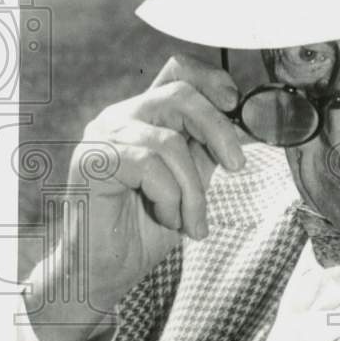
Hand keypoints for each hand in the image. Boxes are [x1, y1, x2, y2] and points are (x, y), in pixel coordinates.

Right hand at [25, 53, 244, 340]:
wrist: (106, 270)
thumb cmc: (145, 228)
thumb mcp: (191, 183)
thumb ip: (207, 151)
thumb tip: (247, 125)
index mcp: (144, 115)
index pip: (178, 70)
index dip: (212, 79)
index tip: (236, 104)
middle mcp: (120, 116)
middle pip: (180, 94)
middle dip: (218, 130)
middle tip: (237, 166)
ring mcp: (102, 134)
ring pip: (170, 141)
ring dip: (192, 190)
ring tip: (191, 222)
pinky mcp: (93, 159)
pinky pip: (149, 166)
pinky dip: (169, 197)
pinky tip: (165, 219)